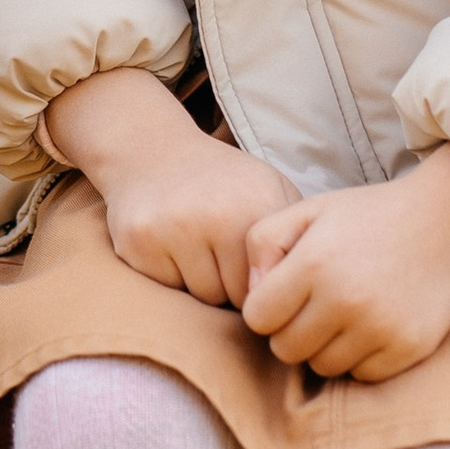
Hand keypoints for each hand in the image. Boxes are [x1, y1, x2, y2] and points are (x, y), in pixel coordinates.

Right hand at [43, 67, 295, 308]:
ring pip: (203, 297)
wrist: (150, 151)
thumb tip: (309, 287)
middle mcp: (217, 216)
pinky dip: (173, 278)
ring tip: (199, 253)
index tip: (258, 272)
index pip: (274, 281)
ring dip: (204, 285)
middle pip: (238, 296)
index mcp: (257, 205)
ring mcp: (174, 230)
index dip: (266, 282)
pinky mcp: (140, 243)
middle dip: (235, 288)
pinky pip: (169, 289)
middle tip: (224, 262)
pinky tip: (172, 249)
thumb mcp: (268, 189)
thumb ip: (293, 234)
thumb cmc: (220, 182)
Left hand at [240, 144, 449, 376]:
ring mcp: (380, 328)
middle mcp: (346, 300)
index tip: (286, 293)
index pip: (257, 319)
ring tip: (343, 314)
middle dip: (291, 331)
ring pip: (322, 367)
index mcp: (314, 264)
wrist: (446, 222)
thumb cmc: (366, 216)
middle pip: (286, 350)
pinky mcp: (408, 348)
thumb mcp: (308, 211)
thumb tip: (250, 296)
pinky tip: (370, 325)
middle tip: (314, 306)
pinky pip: (361, 375)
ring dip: (325, 346)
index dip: (266, 308)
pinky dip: (360, 357)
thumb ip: (262, 244)